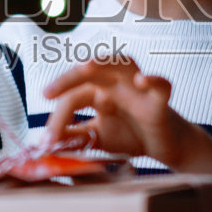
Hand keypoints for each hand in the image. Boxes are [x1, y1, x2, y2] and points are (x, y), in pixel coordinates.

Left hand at [42, 58, 195, 167]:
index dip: (58, 116)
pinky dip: (153, 80)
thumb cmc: (133, 135)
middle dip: (68, 78)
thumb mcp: (97, 137)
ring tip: (86, 67)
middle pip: (91, 71)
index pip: (74, 96)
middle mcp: (117, 84)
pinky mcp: (160, 103)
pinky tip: (142, 80)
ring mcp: (139, 90)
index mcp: (100, 91)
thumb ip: (74, 137)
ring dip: (105, 62)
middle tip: (48, 93)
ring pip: (123, 64)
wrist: (167, 148)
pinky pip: (161, 86)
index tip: (47, 140)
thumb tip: (45, 142)